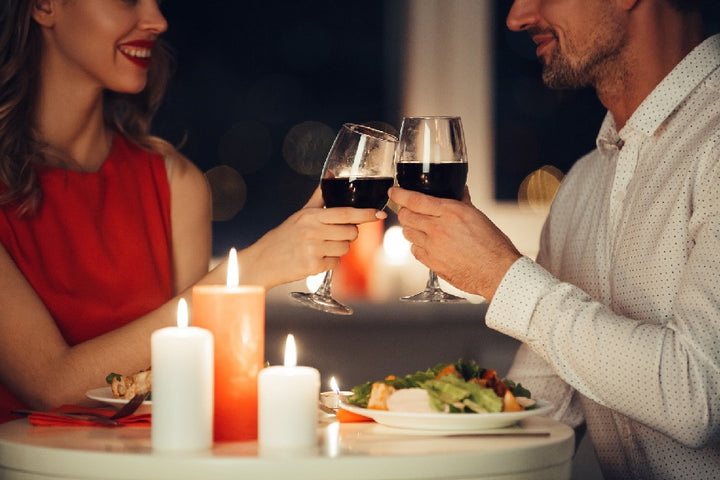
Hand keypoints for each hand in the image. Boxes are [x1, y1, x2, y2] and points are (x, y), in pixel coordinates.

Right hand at [241, 187, 386, 287]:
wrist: (264, 260)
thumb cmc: (284, 237)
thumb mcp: (301, 214)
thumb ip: (319, 197)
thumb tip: (331, 174)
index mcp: (311, 216)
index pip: (345, 213)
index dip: (366, 214)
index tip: (379, 214)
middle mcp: (312, 232)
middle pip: (350, 233)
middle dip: (348, 235)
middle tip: (333, 235)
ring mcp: (313, 250)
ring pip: (345, 249)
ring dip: (338, 249)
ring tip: (321, 247)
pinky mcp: (313, 266)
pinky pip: (335, 263)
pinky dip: (329, 262)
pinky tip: (315, 258)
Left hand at [388, 186, 520, 299]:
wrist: (497, 271)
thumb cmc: (492, 245)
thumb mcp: (478, 216)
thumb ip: (463, 202)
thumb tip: (459, 192)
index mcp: (450, 212)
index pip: (415, 200)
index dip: (400, 195)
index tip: (393, 192)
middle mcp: (438, 228)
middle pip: (406, 216)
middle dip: (405, 211)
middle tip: (410, 211)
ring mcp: (433, 247)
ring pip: (407, 233)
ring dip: (411, 228)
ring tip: (421, 228)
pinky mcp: (432, 263)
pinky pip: (415, 250)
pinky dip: (417, 245)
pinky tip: (428, 245)